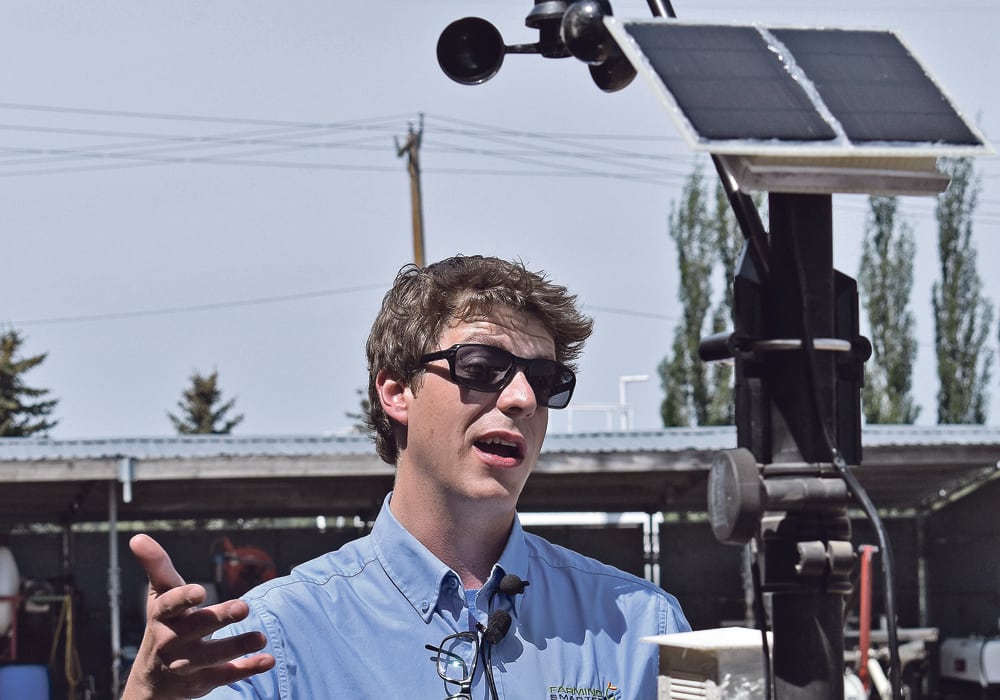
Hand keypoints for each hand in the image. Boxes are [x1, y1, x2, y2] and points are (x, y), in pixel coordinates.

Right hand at [121, 534, 275, 699]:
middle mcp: (172, 641)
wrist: (152, 680)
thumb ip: (156, 566)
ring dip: (238, 645)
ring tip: (261, 637)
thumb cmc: (164, 622)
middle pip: (196, 628)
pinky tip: (268, 659)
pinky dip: (247, 668)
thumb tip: (138, 537)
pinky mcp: (203, 680)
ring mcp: (187, 663)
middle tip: (243, 607)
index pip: (169, 606)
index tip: (200, 590)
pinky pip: (225, 675)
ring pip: (213, 655)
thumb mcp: (159, 595)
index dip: (183, 598)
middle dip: (219, 618)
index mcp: (162, 616)